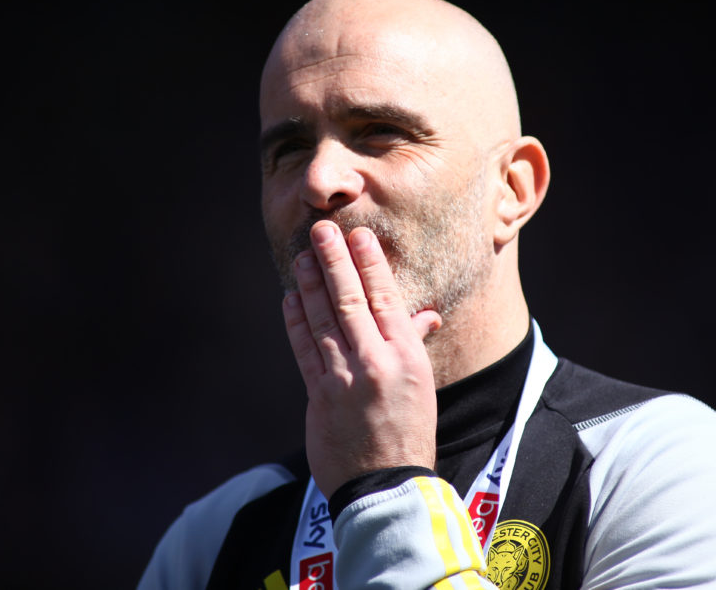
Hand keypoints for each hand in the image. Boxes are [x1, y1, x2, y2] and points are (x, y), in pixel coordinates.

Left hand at [282, 220, 441, 498]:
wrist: (386, 484)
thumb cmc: (409, 430)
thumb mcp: (422, 385)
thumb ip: (414, 343)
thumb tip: (425, 314)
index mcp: (407, 356)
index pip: (386, 298)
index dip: (369, 263)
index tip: (357, 236)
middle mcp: (376, 362)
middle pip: (350, 300)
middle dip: (333, 261)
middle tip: (320, 231)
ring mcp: (345, 378)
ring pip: (323, 319)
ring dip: (310, 284)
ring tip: (301, 257)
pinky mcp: (319, 395)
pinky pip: (304, 349)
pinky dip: (296, 321)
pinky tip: (290, 299)